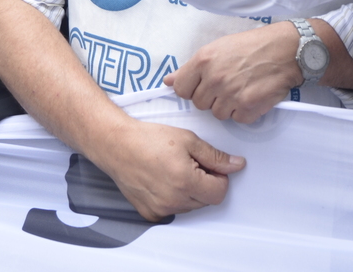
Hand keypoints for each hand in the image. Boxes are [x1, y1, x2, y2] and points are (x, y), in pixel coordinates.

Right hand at [93, 119, 244, 220]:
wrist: (115, 144)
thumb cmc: (146, 139)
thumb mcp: (187, 139)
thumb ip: (214, 156)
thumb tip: (236, 165)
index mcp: (186, 181)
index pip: (220, 191)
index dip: (219, 176)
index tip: (209, 166)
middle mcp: (174, 200)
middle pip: (206, 200)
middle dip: (204, 183)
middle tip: (189, 163)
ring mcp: (161, 209)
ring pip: (190, 206)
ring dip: (189, 192)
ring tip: (173, 170)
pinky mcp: (150, 213)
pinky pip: (172, 210)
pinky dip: (173, 198)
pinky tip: (162, 180)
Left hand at [166, 23, 302, 123]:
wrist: (285, 50)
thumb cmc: (251, 46)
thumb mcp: (216, 48)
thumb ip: (190, 68)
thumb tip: (168, 81)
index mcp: (203, 61)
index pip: (181, 89)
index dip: (190, 89)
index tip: (200, 86)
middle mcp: (215, 78)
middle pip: (199, 104)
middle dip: (210, 98)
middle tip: (226, 85)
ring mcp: (231, 95)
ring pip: (218, 114)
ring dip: (228, 106)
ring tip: (240, 89)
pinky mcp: (248, 107)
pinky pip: (238, 119)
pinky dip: (244, 112)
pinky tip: (251, 96)